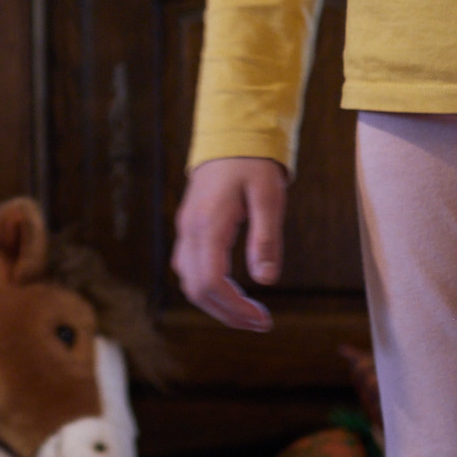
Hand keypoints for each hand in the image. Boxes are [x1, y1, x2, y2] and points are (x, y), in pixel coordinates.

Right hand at [173, 156, 288, 331]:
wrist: (231, 133)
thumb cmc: (253, 163)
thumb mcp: (269, 197)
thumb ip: (266, 237)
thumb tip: (265, 280)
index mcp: (209, 224)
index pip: (211, 282)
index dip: (235, 309)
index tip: (263, 320)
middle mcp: (190, 230)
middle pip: (196, 289)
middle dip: (227, 313)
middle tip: (261, 323)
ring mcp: (186, 228)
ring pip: (189, 281)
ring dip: (216, 304)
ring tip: (249, 312)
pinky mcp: (190, 227)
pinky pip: (190, 267)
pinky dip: (209, 287)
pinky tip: (233, 290)